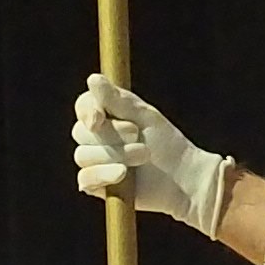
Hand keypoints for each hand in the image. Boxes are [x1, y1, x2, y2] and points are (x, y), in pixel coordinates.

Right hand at [71, 72, 228, 226]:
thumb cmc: (166, 143)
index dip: (87, 111)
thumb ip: (116, 100)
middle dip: (111, 135)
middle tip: (139, 136)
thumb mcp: (144, 116)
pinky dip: (103, 175)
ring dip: (116, 154)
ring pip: (84, 156)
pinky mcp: (96, 185)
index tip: (99, 118)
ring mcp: (93, 162)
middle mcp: (94, 138)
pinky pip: (85, 179)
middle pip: (82, 132)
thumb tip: (92, 79)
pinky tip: (123, 175)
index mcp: (105, 116)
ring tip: (143, 156)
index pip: (83, 106)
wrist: (183, 177)